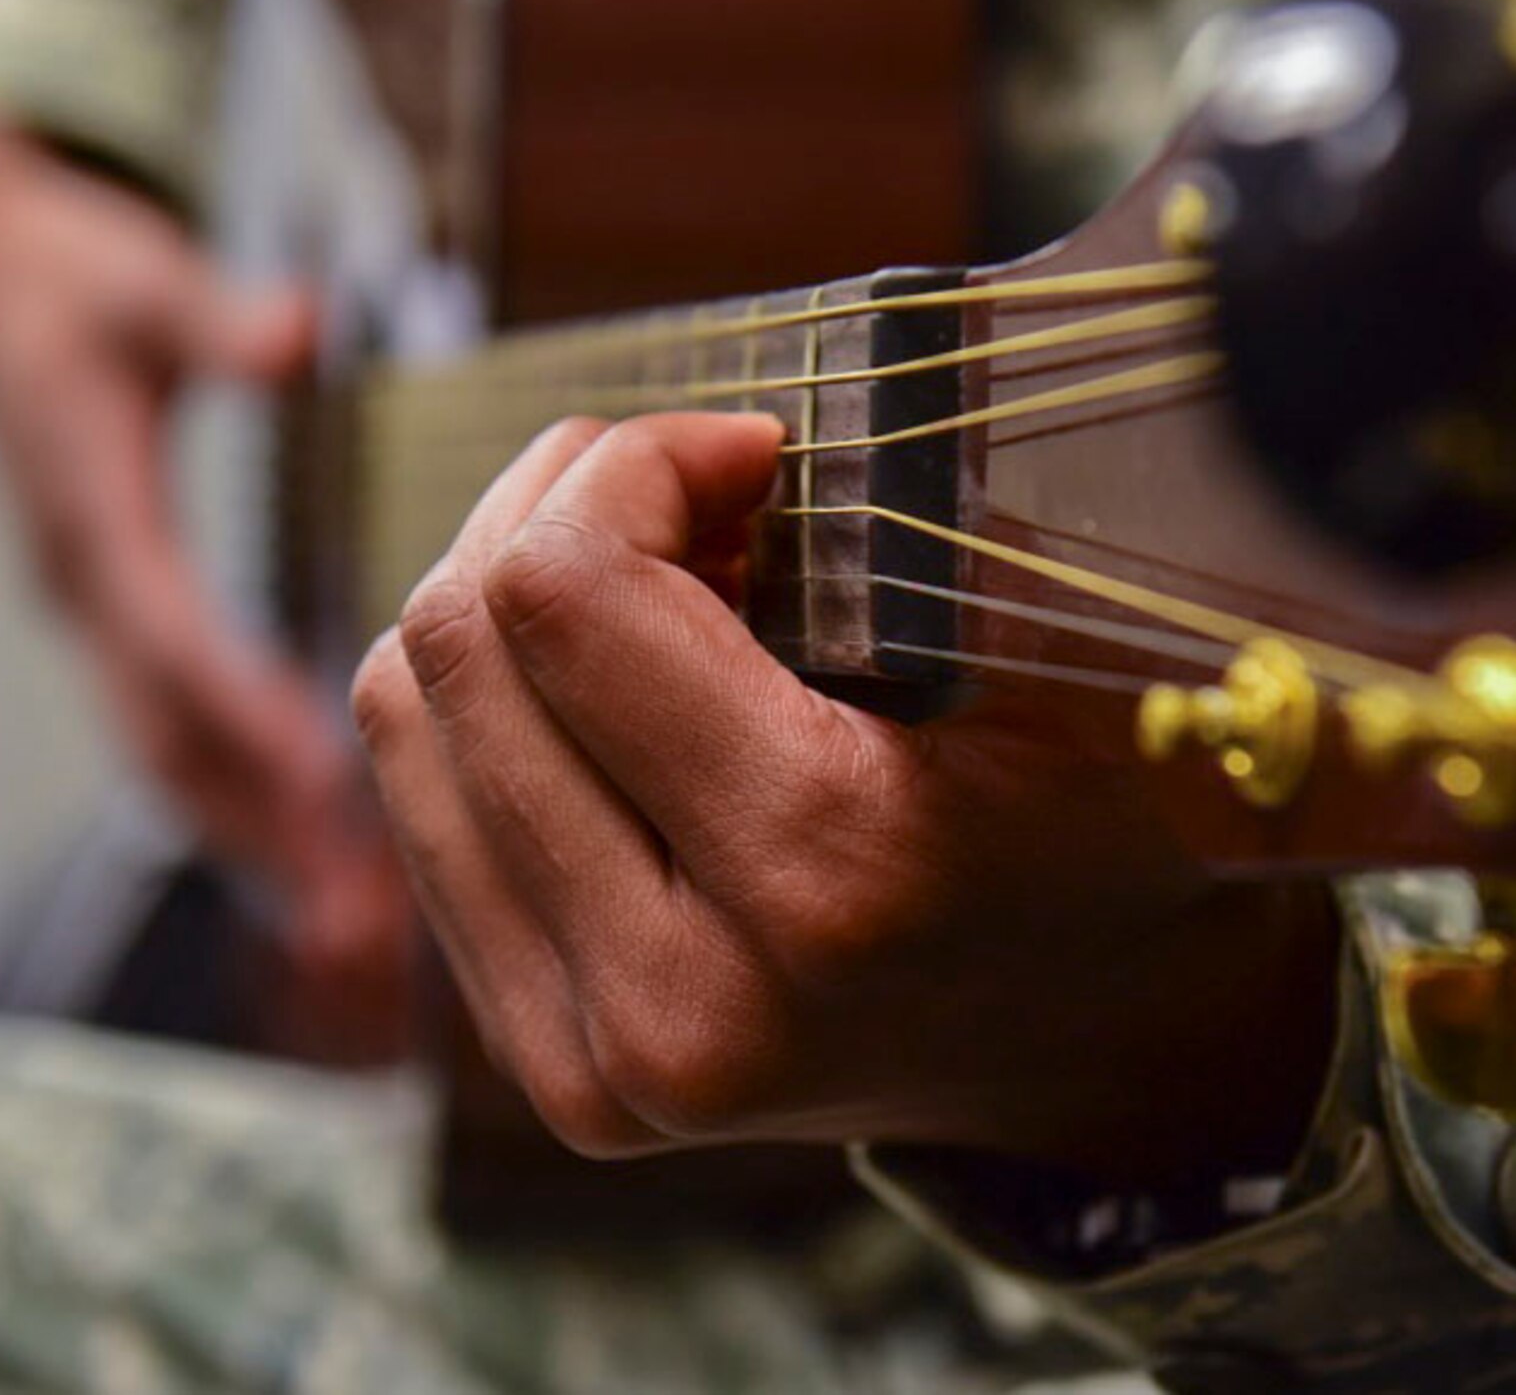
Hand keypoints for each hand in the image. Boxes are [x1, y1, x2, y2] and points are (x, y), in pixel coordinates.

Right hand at [0, 126, 404, 985]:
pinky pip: (180, 741)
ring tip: (349, 931)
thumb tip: (293, 328)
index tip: (325, 784)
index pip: (173, 641)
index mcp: (97, 524)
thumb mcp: (134, 284)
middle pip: (173, 738)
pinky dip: (241, 805)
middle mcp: (92, 594)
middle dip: (260, 828)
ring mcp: (102, 621)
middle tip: (354, 921)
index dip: (245, 713)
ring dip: (254, 841)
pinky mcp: (126, 626)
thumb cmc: (70, 283)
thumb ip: (211, 318)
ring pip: (172, 760)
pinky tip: (313, 859)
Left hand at [353, 411, 1331, 1178]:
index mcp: (822, 876)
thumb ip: (900, 532)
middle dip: (560, 507)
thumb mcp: (1065, 657)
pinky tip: (611, 692)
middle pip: (459, 646)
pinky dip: (495, 708)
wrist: (1099, 1045)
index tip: (748, 453)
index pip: (568, 593)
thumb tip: (704, 445)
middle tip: (693, 497)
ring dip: (507, 599)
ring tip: (653, 588)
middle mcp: (679, 1001)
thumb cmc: (1107, 832)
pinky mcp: (557, 1071)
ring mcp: (597, 1059)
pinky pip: (425, 811)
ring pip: (408, 719)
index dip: (637, 462)